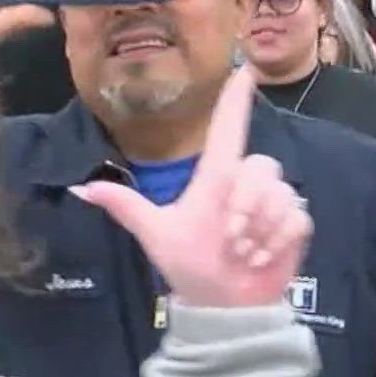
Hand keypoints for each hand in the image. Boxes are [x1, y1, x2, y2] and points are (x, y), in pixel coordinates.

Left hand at [71, 67, 311, 307]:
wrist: (223, 306)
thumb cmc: (190, 266)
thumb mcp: (157, 235)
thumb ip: (126, 207)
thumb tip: (80, 189)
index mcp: (215, 177)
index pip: (228, 128)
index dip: (236, 100)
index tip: (245, 70)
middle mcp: (246, 183)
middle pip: (260, 166)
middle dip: (245, 204)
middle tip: (230, 238)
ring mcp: (273, 203)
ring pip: (279, 193)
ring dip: (258, 228)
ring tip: (242, 253)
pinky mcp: (294, 224)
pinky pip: (295, 216)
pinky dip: (277, 240)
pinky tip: (261, 257)